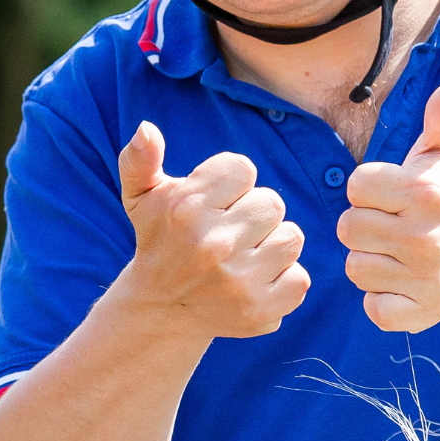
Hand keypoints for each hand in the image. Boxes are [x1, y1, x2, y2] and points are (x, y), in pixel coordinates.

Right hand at [115, 122, 309, 337]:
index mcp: (187, 209)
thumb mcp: (140, 198)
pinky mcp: (260, 311)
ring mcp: (238, 281)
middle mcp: (212, 245)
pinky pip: (300, 277)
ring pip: (292, 238)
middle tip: (229, 233)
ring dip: (273, 244)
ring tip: (246, 255)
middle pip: (272, 203)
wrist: (161, 310)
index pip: (243, 169)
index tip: (214, 205)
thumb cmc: (159, 241)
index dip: (231, 185)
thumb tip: (146, 129)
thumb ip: (140, 160)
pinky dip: (283, 279)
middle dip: (254, 214)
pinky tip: (256, 281)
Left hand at [338, 79, 439, 331]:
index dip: (368, 191)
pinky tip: (401, 283)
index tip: (391, 196)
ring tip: (398, 254)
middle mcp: (426, 237)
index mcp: (425, 194)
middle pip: (347, 228)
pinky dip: (381, 299)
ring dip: (371, 261)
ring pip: (355, 267)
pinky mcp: (421, 312)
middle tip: (392, 226)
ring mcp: (424, 277)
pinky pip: (372, 307)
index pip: (355, 187)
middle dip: (364, 226)